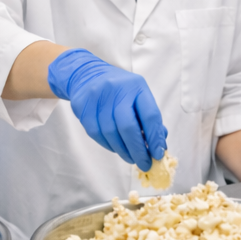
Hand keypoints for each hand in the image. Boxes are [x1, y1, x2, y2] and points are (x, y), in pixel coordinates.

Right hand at [47, 48, 166, 170]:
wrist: (86, 75)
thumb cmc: (119, 90)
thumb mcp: (138, 96)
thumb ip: (149, 118)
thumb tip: (158, 146)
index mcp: (136, 86)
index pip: (149, 115)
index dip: (155, 138)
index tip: (158, 154)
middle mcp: (116, 89)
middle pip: (128, 127)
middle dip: (137, 150)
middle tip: (144, 164)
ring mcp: (97, 97)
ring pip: (110, 133)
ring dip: (123, 151)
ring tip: (130, 157)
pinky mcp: (82, 106)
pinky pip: (96, 133)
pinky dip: (108, 145)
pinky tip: (115, 147)